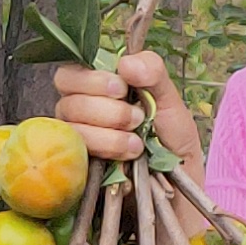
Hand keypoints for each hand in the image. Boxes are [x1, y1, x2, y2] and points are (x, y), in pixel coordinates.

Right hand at [50, 48, 201, 174]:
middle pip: (68, 101)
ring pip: (73, 128)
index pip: (70, 74)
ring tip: (137, 143)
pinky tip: (128, 157)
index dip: (91, 79)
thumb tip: (125, 64)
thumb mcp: (170, 99)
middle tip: (136, 118)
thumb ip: (153, 72)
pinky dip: (106, 152)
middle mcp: (80, 112)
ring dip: (109, 135)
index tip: (121, 88)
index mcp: (97, 88)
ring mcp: (77, 141)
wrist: (178, 180)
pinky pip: (78, 155)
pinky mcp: (80, 167)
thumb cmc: (171, 137)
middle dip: (105, 109)